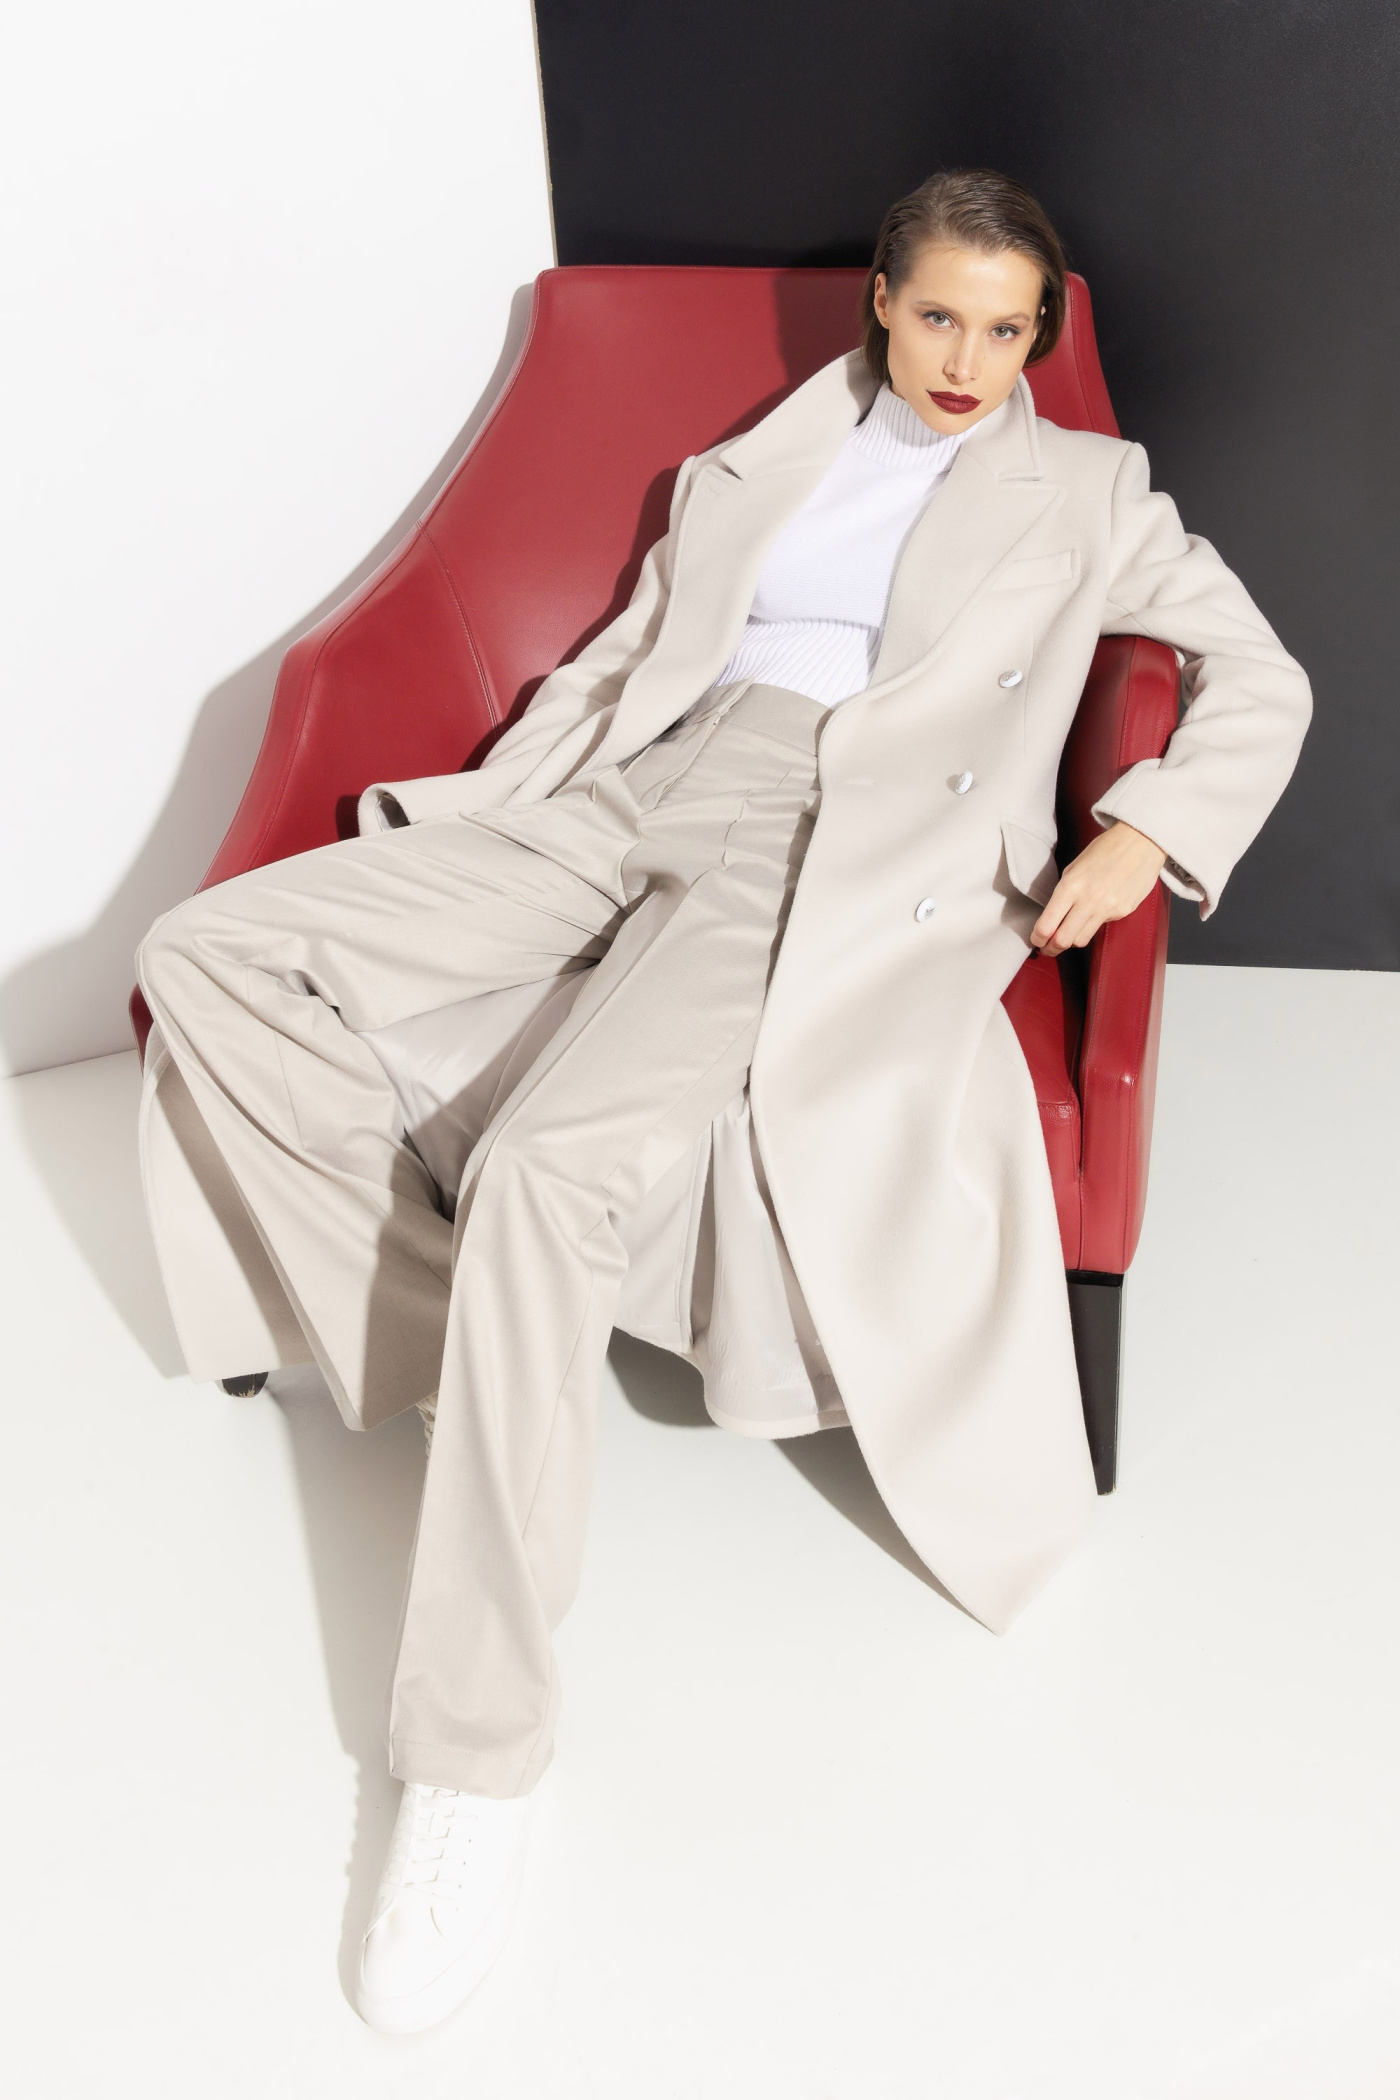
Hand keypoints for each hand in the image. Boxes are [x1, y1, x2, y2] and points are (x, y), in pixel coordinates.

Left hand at [1030, 821, 1166, 957]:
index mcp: (1070, 886)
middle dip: (1051, 948)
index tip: (1036, 940)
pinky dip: (1093, 925)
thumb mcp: (1074, 867)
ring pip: (1081, 940)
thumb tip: (1053, 917)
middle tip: (1048, 948)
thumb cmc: (1105, 849)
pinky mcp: (1123, 912)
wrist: (1140, 842)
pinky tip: (1094, 913)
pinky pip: (1101, 926)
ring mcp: (1107, 908)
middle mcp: (1088, 900)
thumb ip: (1063, 893)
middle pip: (1063, 941)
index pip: (1046, 926)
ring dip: (1071, 941)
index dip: (1037, 938)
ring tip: (1067, 936)